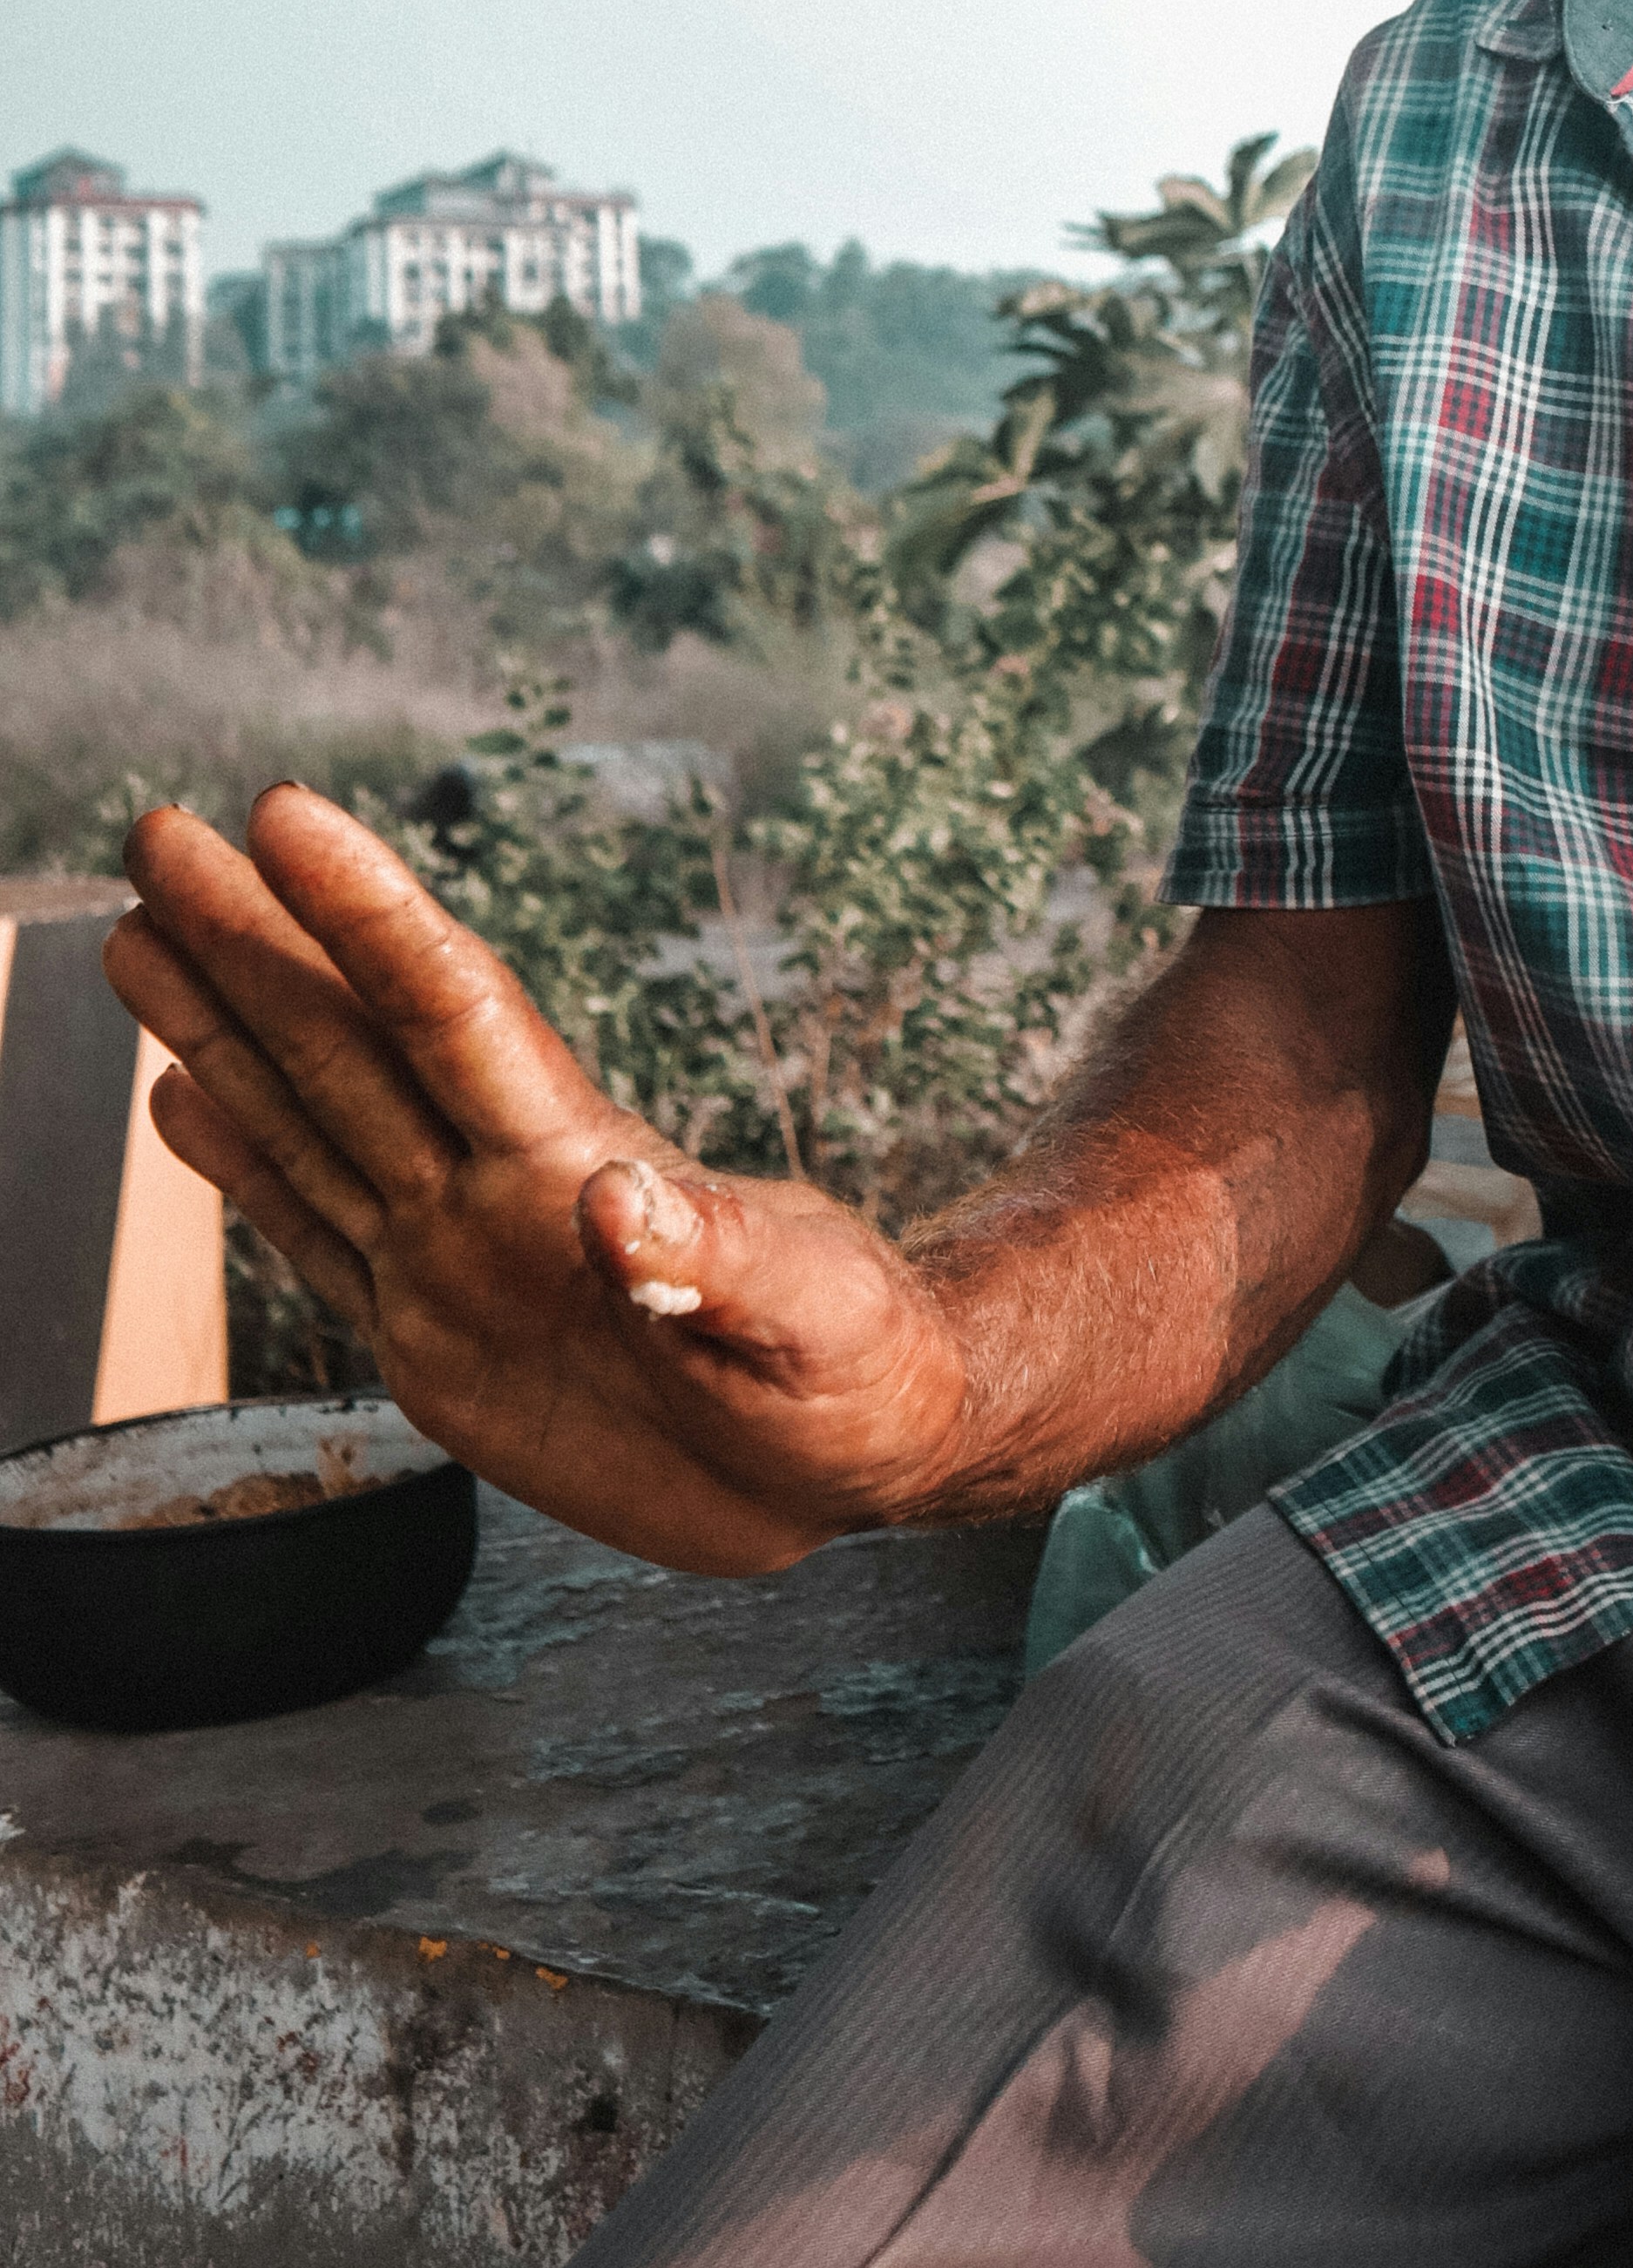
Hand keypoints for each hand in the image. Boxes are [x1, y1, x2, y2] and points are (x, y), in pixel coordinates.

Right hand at [108, 786, 976, 1572]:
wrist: (857, 1454)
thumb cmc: (859, 1370)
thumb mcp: (809, 1322)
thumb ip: (710, 1264)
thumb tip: (612, 1201)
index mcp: (576, 1167)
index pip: (448, 1009)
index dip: (366, 912)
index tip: (283, 813)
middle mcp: (495, 1193)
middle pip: (349, 1038)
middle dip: (252, 938)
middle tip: (159, 831)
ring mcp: (456, 1260)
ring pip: (311, 1116)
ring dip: (221, 1026)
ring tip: (139, 932)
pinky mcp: (436, 1343)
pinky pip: (316, 1234)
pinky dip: (245, 1163)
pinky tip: (184, 1098)